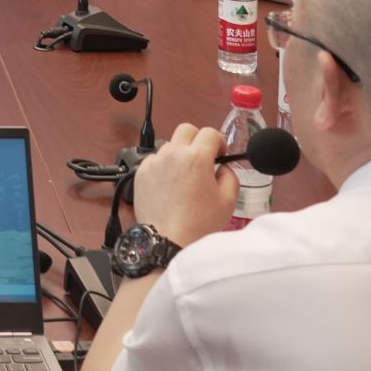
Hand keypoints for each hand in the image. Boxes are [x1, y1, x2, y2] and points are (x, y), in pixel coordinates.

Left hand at [130, 123, 238, 249]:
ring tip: (184, 179)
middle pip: (186, 130)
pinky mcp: (141, 173)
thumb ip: (230, 175)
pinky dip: (164, 167)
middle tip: (202, 159)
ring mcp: (154, 162)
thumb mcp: (228, 200)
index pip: (210, 133)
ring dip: (179, 155)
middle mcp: (173, 153)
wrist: (167, 240)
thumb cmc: (199, 223)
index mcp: (196, 157)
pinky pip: (155, 161)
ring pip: (170, 146)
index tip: (220, 155)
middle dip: (197, 140)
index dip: (219, 142)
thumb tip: (223, 167)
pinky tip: (169, 187)